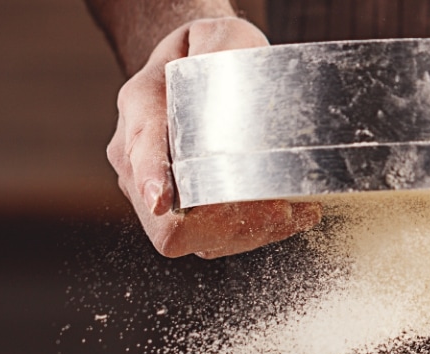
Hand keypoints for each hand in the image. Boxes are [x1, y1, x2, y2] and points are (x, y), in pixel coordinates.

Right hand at [107, 17, 322, 257]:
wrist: (189, 66)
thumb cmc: (210, 50)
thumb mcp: (219, 36)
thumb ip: (223, 52)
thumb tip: (239, 83)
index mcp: (140, 108)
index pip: (140, 152)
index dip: (151, 179)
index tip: (162, 199)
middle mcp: (134, 157)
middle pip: (165, 219)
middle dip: (226, 224)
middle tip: (282, 210)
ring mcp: (149, 190)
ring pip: (190, 237)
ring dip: (245, 234)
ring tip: (295, 212)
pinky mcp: (176, 209)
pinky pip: (206, 240)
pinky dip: (247, 235)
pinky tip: (285, 216)